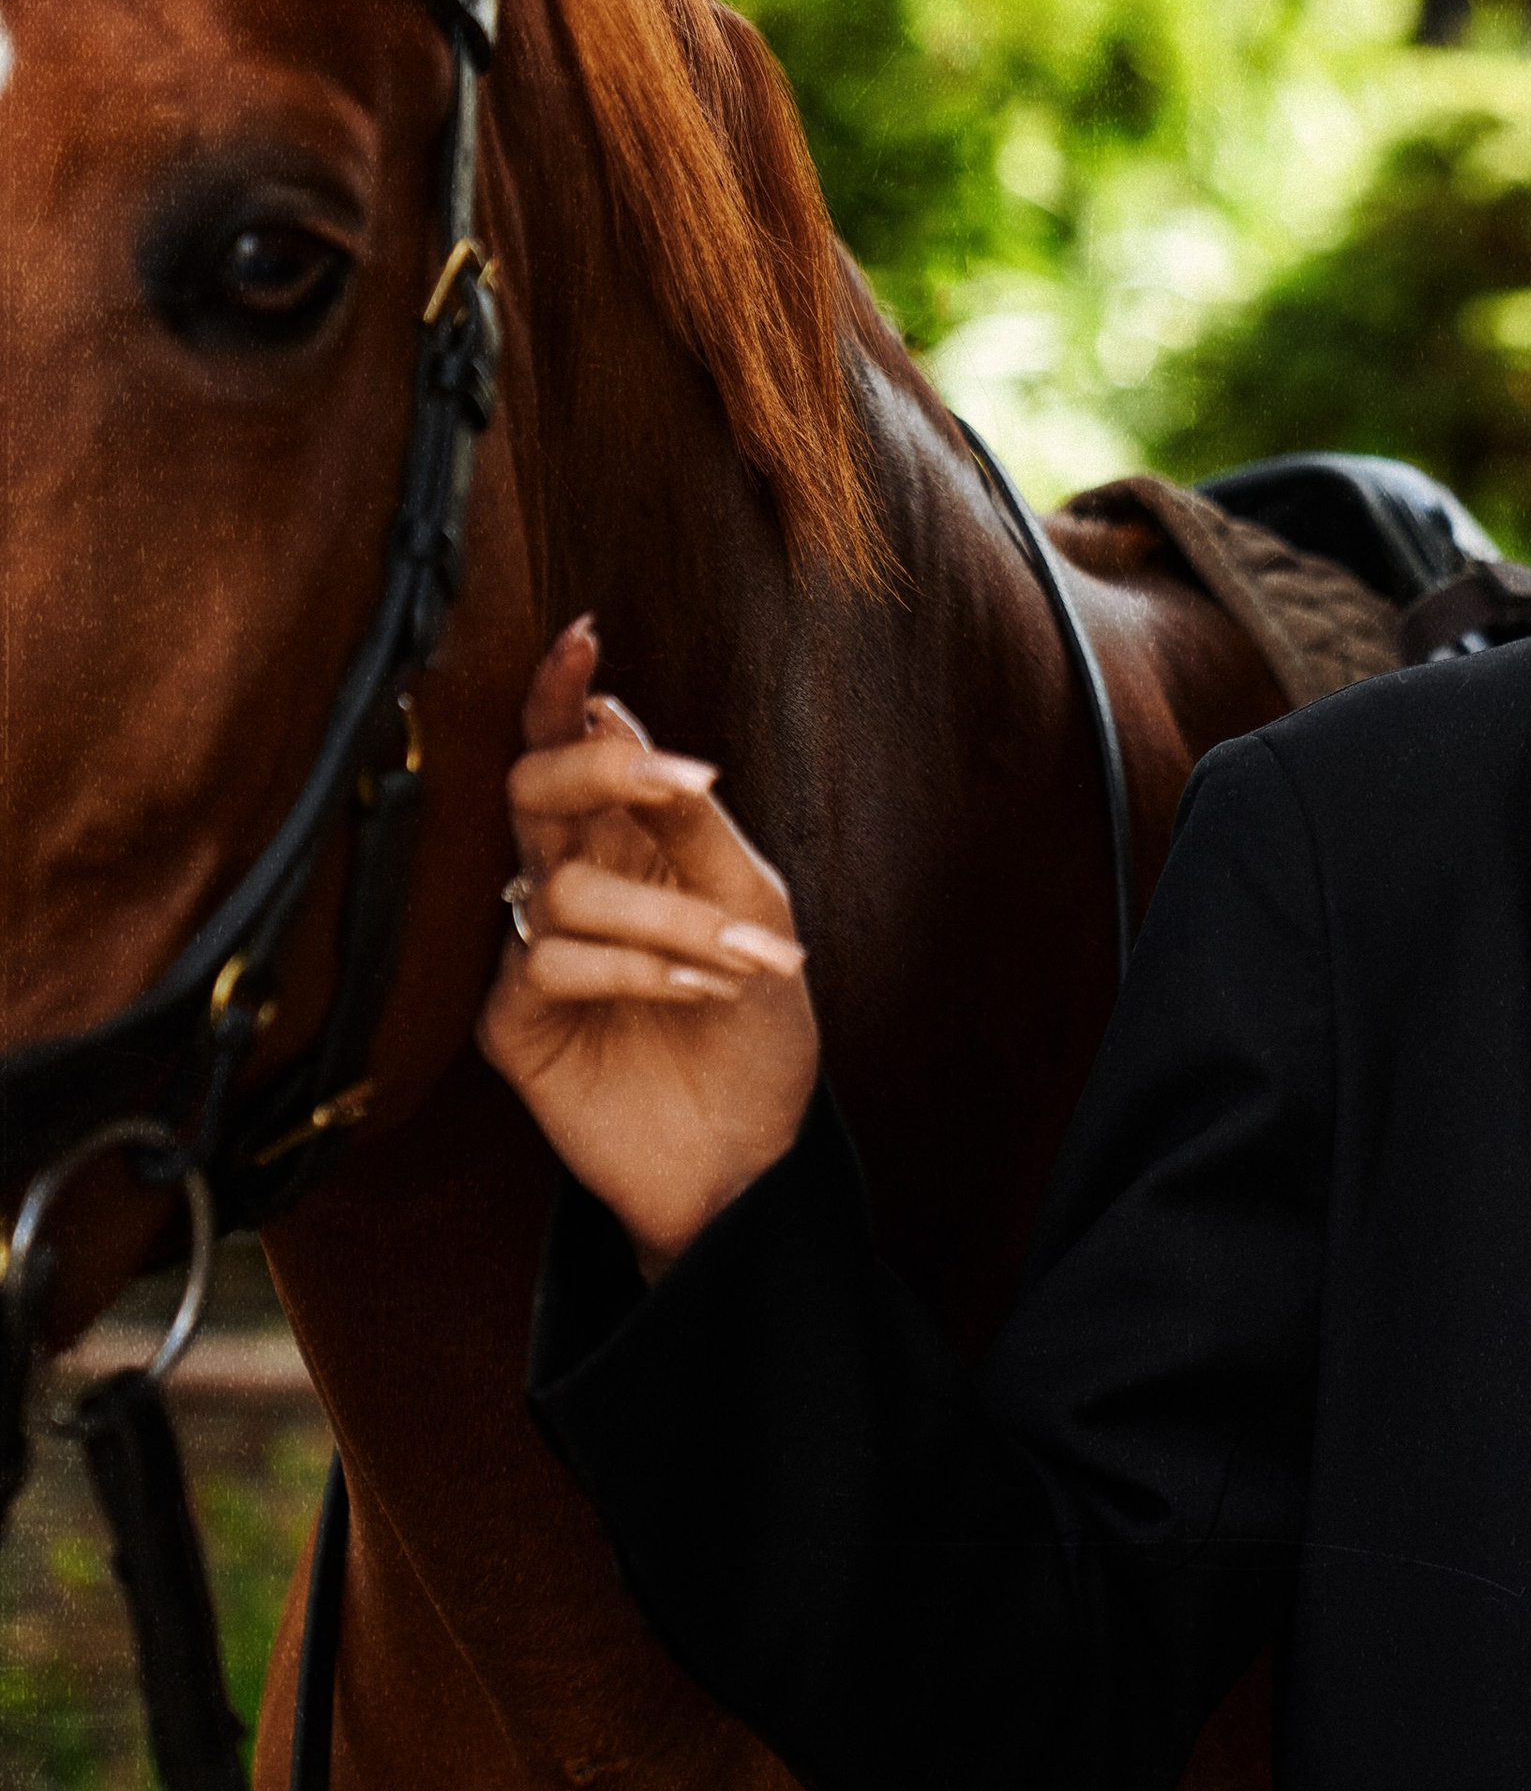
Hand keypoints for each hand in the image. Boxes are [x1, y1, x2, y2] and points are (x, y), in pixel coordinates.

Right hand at [476, 619, 819, 1273]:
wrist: (749, 1153)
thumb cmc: (757, 1026)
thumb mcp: (754, 903)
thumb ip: (690, 820)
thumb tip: (620, 717)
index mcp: (623, 839)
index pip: (573, 747)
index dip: (564, 692)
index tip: (582, 636)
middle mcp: (566, 879)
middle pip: (536, 788)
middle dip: (604, 771)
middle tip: (684, 783)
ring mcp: (531, 948)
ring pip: (564, 883)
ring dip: (670, 912)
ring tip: (744, 955)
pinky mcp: (513, 1019)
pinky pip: (550, 960)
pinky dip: (636, 964)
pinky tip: (697, 986)